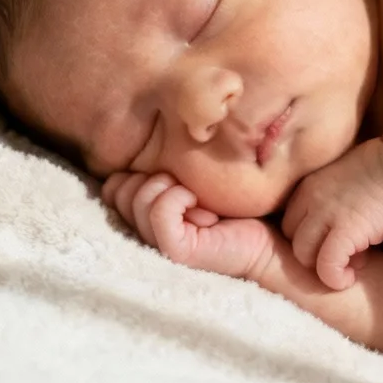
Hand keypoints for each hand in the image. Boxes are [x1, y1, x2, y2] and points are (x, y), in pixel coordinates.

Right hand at [103, 172, 275, 280]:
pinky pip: (159, 208)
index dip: (144, 175)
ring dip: (174, 189)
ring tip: (202, 207)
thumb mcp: (196, 180)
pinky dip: (181, 199)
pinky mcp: (175, 251)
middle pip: (120, 189)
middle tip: (195, 198)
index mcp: (145, 216)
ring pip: (137, 196)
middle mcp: (144, 233)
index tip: (183, 185)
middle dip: (159, 180)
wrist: (269, 244)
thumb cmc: (237, 209)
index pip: (113, 186)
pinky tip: (206, 213)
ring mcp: (156, 244)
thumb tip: (147, 131)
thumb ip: (168, 167)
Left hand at [281, 138, 382, 290]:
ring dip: (322, 266)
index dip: (309, 235)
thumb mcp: (349, 174)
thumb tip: (339, 213)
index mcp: (310, 184)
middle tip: (346, 253)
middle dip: (313, 252)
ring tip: (353, 263)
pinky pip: (326, 266)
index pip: (288, 220)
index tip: (333, 239)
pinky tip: (350, 278)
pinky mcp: (345, 232)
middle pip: (290, 238)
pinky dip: (334, 278)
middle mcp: (311, 198)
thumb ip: (334, 193)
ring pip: (302, 255)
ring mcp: (325, 214)